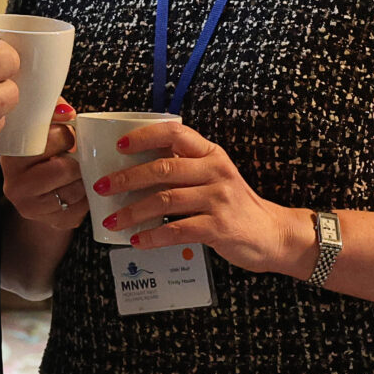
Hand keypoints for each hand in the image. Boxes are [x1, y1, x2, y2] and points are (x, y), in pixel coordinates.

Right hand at [1, 102, 85, 229]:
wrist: (37, 190)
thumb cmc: (43, 152)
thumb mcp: (42, 127)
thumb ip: (52, 112)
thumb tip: (66, 110)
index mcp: (11, 157)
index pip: (47, 142)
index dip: (65, 135)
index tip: (68, 132)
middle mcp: (14, 186)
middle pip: (64, 169)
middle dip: (77, 160)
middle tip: (75, 155)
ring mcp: (31, 209)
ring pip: (76, 190)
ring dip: (84, 179)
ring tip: (78, 172)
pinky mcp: (51, 222)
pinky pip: (81, 209)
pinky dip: (87, 198)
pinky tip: (79, 189)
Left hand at [94, 119, 309, 275]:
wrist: (272, 234)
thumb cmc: (235, 206)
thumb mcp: (215, 177)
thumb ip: (185, 169)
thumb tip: (136, 167)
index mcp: (211, 154)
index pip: (176, 132)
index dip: (145, 136)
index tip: (120, 145)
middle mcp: (215, 171)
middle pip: (163, 168)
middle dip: (126, 178)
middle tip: (101, 187)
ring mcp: (218, 199)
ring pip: (165, 200)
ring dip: (133, 211)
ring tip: (111, 220)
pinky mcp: (219, 227)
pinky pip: (177, 230)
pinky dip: (153, 236)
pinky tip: (137, 240)